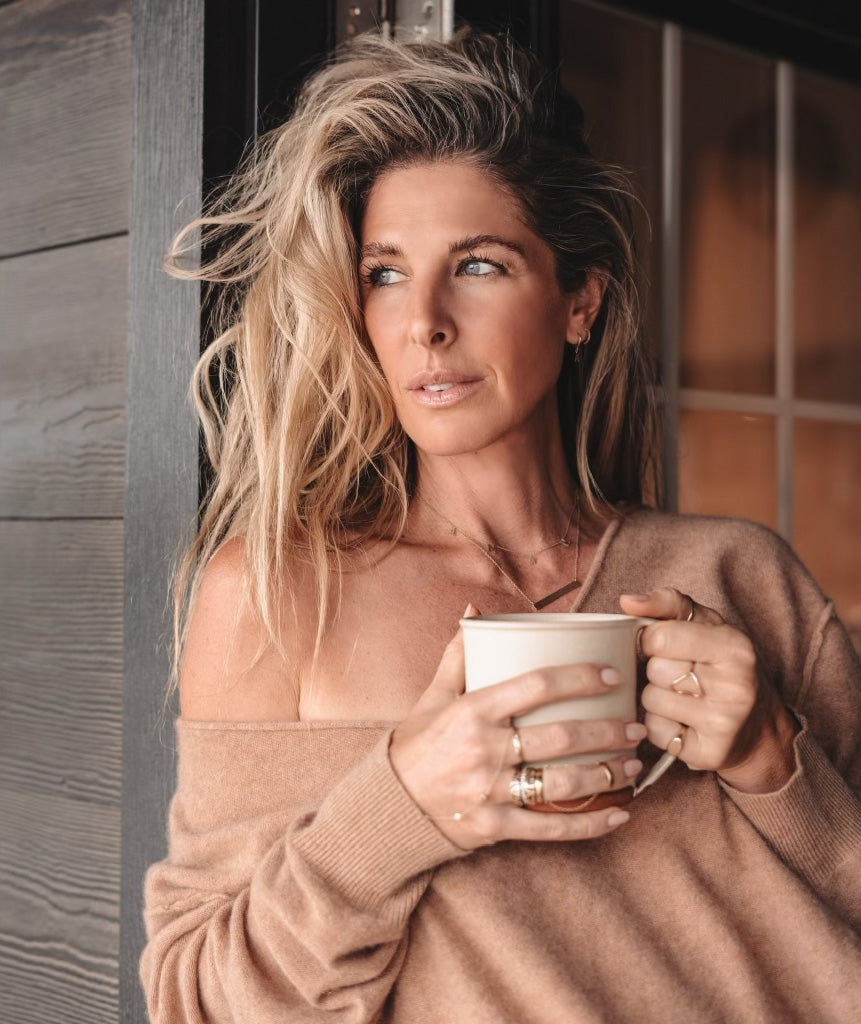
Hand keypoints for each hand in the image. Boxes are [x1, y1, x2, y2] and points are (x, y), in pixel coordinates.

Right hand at [388, 609, 645, 849]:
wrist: (390, 804)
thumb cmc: (418, 743)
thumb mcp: (434, 696)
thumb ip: (458, 655)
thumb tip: (476, 612)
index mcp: (473, 710)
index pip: (537, 685)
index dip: (581, 677)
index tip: (612, 675)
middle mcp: (484, 749)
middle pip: (562, 736)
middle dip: (608, 731)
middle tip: (636, 725)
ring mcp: (490, 791)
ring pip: (563, 783)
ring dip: (608, 774)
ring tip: (634, 765)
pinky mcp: (495, 828)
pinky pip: (551, 828)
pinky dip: (590, 825)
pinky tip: (619, 815)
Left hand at [620, 589, 798, 793]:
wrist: (759, 730)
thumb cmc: (723, 667)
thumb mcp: (707, 625)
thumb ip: (668, 604)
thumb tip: (627, 601)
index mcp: (735, 647)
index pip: (661, 637)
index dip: (651, 640)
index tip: (662, 645)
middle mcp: (735, 686)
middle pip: (654, 669)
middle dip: (656, 670)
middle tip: (680, 675)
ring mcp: (723, 723)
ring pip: (650, 700)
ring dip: (656, 699)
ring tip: (681, 698)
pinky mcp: (708, 753)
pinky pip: (655, 731)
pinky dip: (659, 726)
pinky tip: (681, 722)